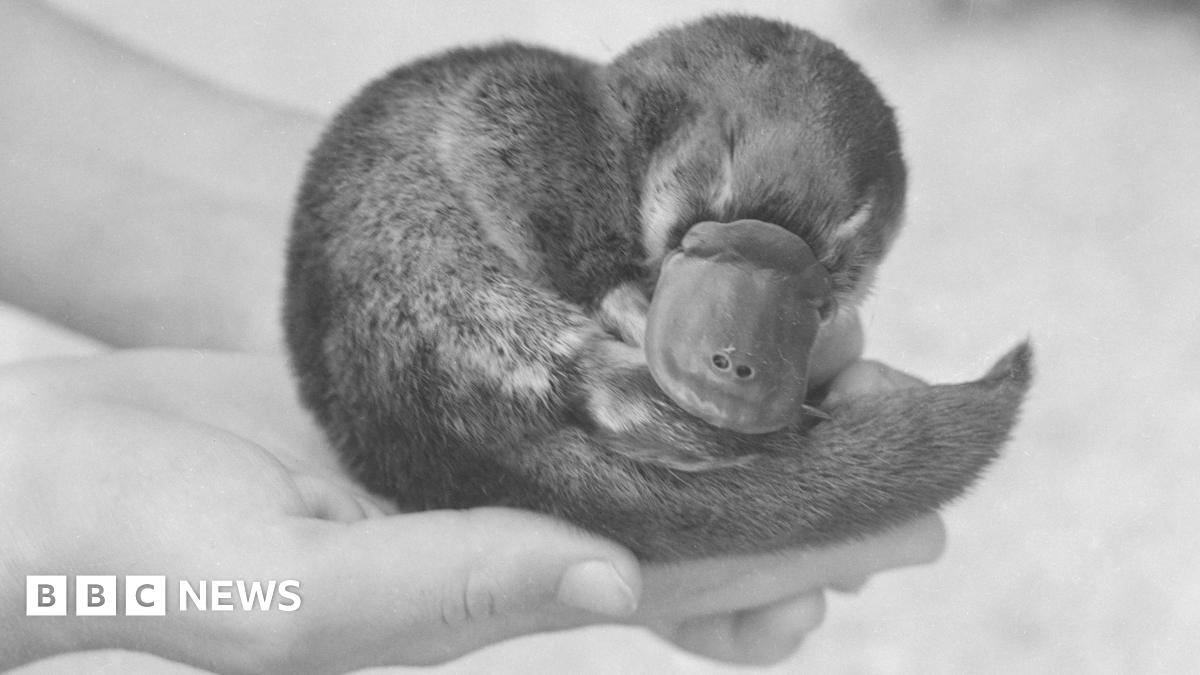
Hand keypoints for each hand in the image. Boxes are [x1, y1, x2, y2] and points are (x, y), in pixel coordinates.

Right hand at [0, 343, 941, 671]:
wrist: (52, 491)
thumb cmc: (150, 559)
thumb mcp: (300, 598)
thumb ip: (456, 590)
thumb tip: (617, 586)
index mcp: (489, 599)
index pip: (681, 580)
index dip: (797, 552)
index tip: (912, 526)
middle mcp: (494, 542)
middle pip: (675, 515)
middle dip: (789, 486)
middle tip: (901, 440)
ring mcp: (457, 477)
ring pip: (622, 450)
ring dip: (717, 422)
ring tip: (816, 385)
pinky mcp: (414, 419)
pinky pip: (544, 396)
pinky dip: (619, 375)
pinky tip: (665, 348)